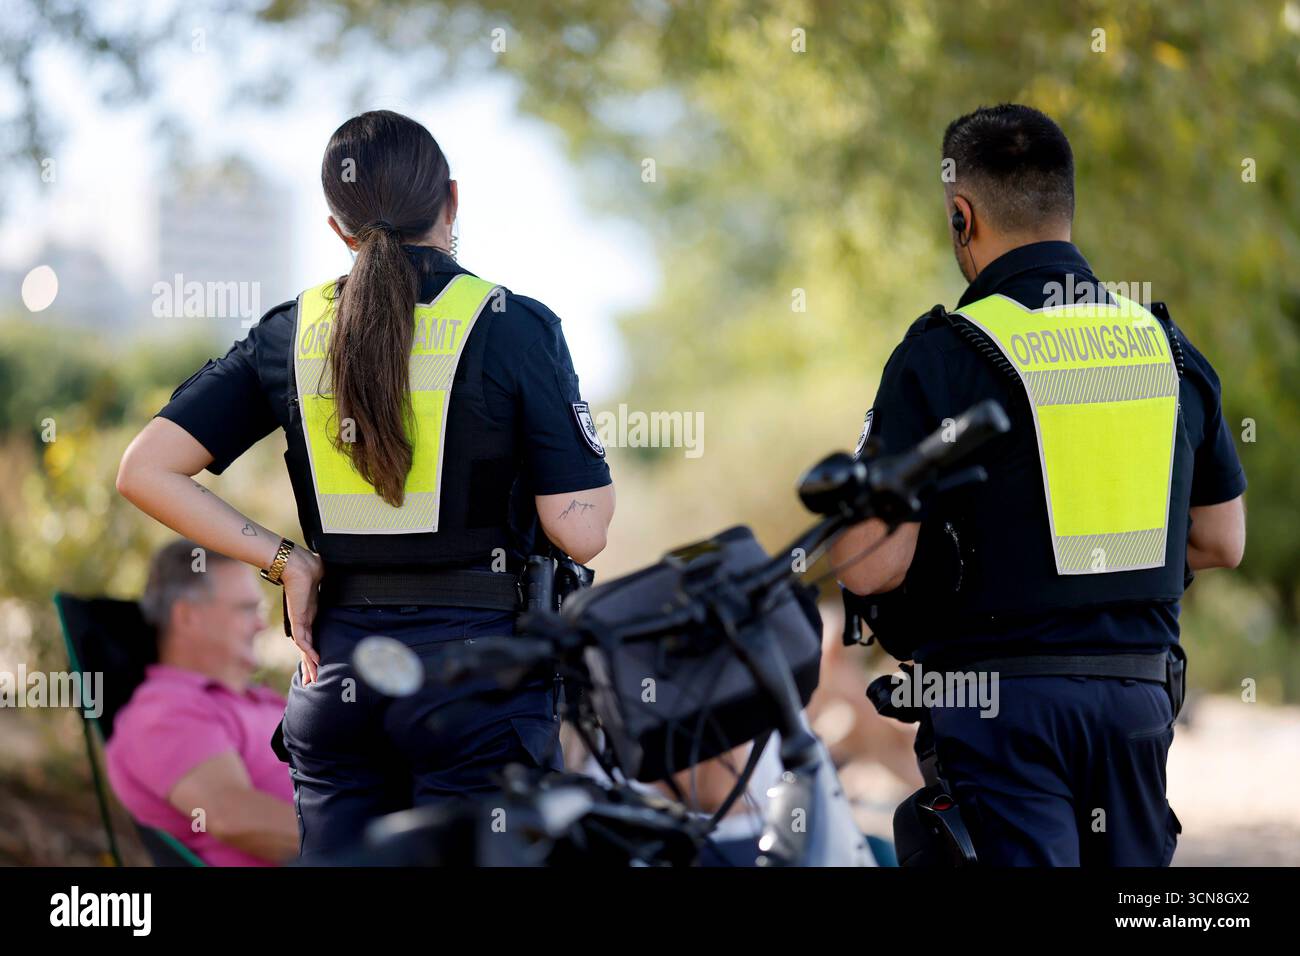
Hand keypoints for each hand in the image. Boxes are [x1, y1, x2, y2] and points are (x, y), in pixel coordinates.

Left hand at [281, 547, 323, 684]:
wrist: (298, 564)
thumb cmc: (310, 568)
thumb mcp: (325, 580)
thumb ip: (331, 583)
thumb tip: (346, 574)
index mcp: (311, 614)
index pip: (314, 638)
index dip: (316, 652)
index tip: (321, 664)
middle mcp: (305, 621)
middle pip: (308, 649)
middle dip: (310, 666)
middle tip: (313, 681)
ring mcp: (300, 621)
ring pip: (304, 649)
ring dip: (309, 664)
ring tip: (313, 679)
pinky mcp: (298, 620)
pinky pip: (303, 641)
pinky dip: (309, 652)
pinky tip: (315, 662)